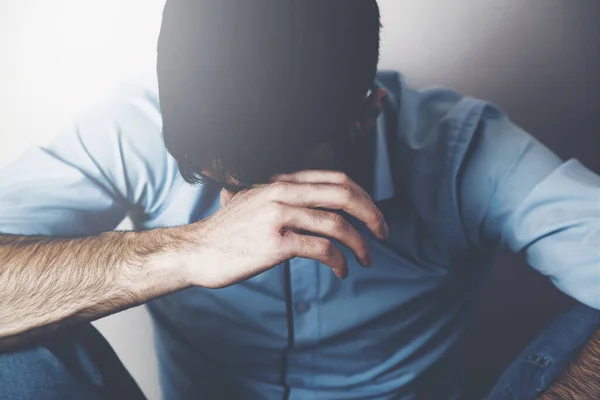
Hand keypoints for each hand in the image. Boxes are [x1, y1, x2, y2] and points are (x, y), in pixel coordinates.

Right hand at [183, 170, 388, 287]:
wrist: (197, 251)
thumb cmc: (227, 231)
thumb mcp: (250, 198)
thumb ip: (275, 192)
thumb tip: (296, 194)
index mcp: (281, 180)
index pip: (336, 179)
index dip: (363, 195)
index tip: (373, 213)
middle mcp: (282, 192)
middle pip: (343, 195)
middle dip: (372, 214)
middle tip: (384, 233)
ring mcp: (279, 216)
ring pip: (337, 224)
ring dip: (360, 243)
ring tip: (367, 259)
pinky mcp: (276, 244)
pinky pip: (321, 249)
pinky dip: (339, 261)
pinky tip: (342, 270)